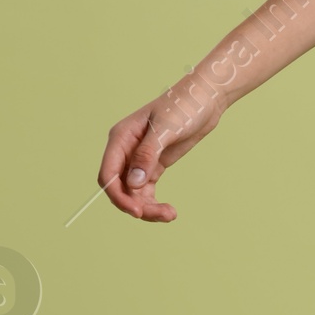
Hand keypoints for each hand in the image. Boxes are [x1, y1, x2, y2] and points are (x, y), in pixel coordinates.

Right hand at [98, 74, 229, 222]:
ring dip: (147, 207)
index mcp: (121, 138)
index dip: (117, 195)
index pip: (108, 174)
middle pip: (120, 187)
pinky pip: (145, 191)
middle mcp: (125, 150)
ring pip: (133, 192)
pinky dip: (154, 202)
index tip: (136, 211)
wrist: (206, 99)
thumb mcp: (166, 129)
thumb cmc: (184, 105)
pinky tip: (169, 210)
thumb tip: (133, 183)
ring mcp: (139, 159)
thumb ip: (147, 155)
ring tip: (170, 214)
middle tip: (162, 215)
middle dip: (135, 205)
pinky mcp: (153, 165)